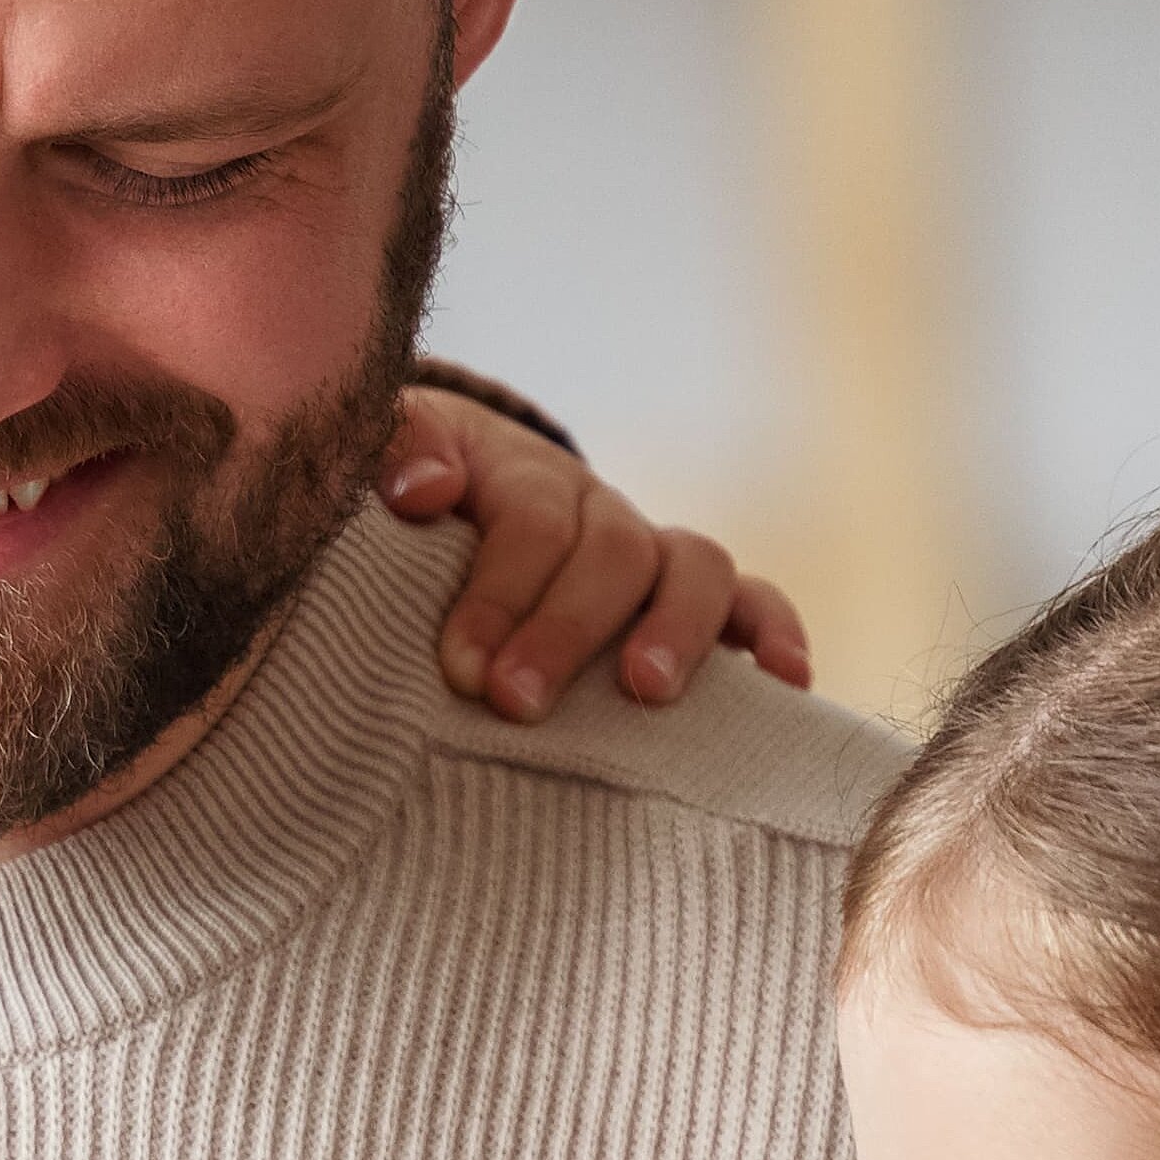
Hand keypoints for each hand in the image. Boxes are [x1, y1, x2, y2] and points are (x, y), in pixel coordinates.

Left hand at [373, 387, 815, 722]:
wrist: (444, 496)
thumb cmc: (402, 506)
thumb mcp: (374, 467)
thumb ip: (390, 458)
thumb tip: (429, 491)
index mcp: (519, 475)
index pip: (530, 521)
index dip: (500, 593)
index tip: (462, 668)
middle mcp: (595, 507)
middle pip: (612, 551)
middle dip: (567, 630)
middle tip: (516, 702)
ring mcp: (648, 551)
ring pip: (694, 566)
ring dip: (678, 630)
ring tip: (645, 691)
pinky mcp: (685, 596)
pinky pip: (753, 600)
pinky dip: (776, 633)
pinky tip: (786, 683)